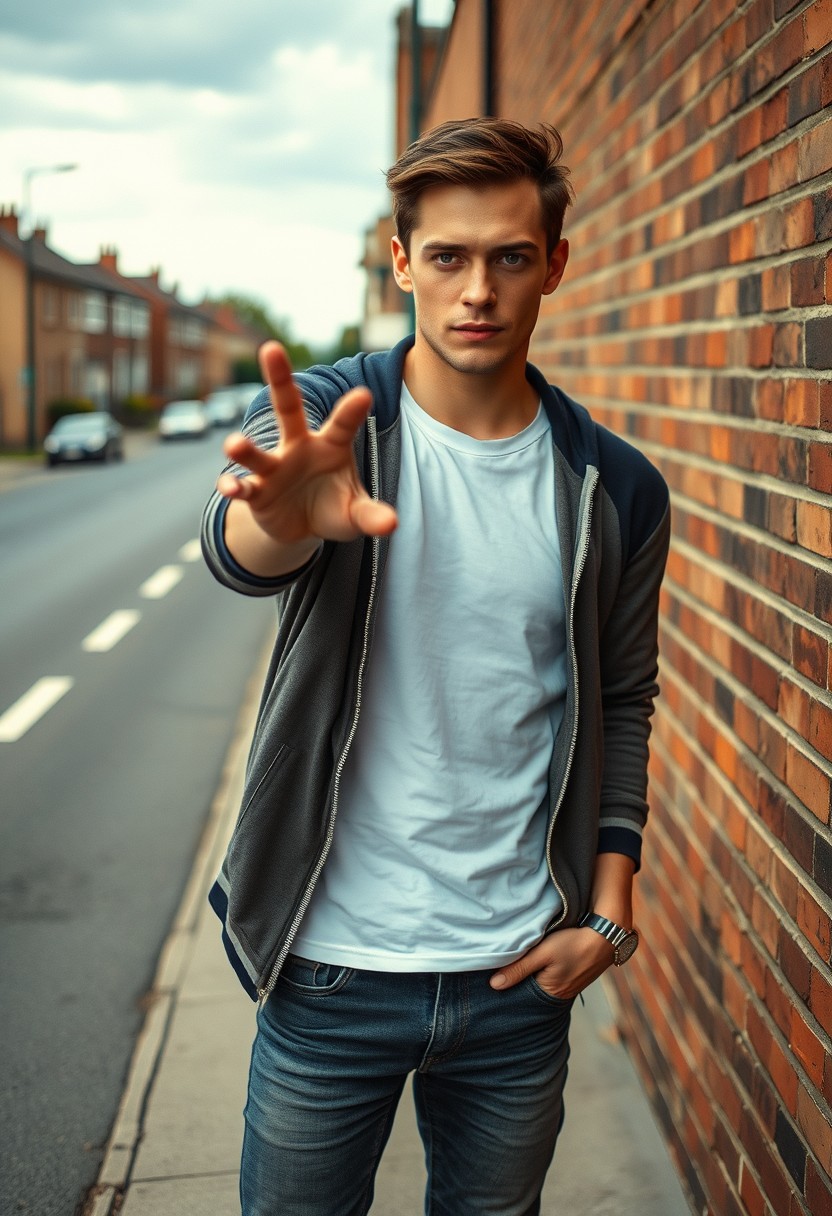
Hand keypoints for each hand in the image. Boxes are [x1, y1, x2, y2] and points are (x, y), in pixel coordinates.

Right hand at [217, 342, 397, 547]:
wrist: (303, 528)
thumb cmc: (333, 508)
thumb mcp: (356, 514)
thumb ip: (372, 515)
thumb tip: (391, 525)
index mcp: (330, 446)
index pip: (342, 425)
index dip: (351, 411)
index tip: (364, 394)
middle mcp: (298, 447)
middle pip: (287, 407)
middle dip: (280, 379)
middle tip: (271, 348)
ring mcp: (274, 468)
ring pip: (256, 453)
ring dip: (245, 448)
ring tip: (234, 445)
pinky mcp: (257, 492)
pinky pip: (243, 486)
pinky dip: (233, 487)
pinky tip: (230, 488)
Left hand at [489, 927, 614, 999]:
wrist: (608, 935)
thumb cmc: (574, 943)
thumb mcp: (542, 953)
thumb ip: (518, 968)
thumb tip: (494, 985)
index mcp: (551, 993)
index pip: (523, 995)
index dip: (511, 985)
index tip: (497, 975)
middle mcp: (562, 995)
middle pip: (534, 990)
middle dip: (522, 980)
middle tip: (507, 966)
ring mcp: (571, 986)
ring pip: (545, 982)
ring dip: (536, 973)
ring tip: (525, 961)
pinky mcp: (577, 976)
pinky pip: (556, 977)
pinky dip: (548, 970)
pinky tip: (544, 960)